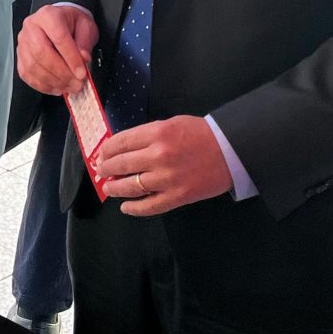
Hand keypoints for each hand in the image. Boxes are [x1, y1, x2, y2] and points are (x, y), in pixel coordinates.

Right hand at [16, 4, 94, 94]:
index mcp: (48, 15)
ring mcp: (23, 42)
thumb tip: (83, 59)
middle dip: (61, 72)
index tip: (82, 73)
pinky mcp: (20, 56)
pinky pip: (27, 74)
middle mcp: (31, 27)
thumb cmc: (72, 23)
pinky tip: (56, 87)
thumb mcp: (86, 26)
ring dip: (53, 81)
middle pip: (41, 53)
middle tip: (76, 83)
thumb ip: (85, 43)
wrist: (61, 22)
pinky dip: (42, 85)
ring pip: (33, 66)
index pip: (58, 37)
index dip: (71, 58)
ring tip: (69, 87)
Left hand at [96, 116, 231, 214]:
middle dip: (106, 169)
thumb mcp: (170, 124)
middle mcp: (159, 155)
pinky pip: (149, 206)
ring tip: (109, 189)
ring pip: (130, 187)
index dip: (106, 150)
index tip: (101, 155)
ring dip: (115, 189)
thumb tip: (122, 148)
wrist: (231, 150)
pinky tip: (126, 207)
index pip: (120, 142)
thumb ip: (147, 135)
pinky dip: (134, 209)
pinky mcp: (178, 196)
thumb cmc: (200, 134)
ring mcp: (167, 178)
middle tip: (101, 172)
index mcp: (157, 133)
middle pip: (121, 164)